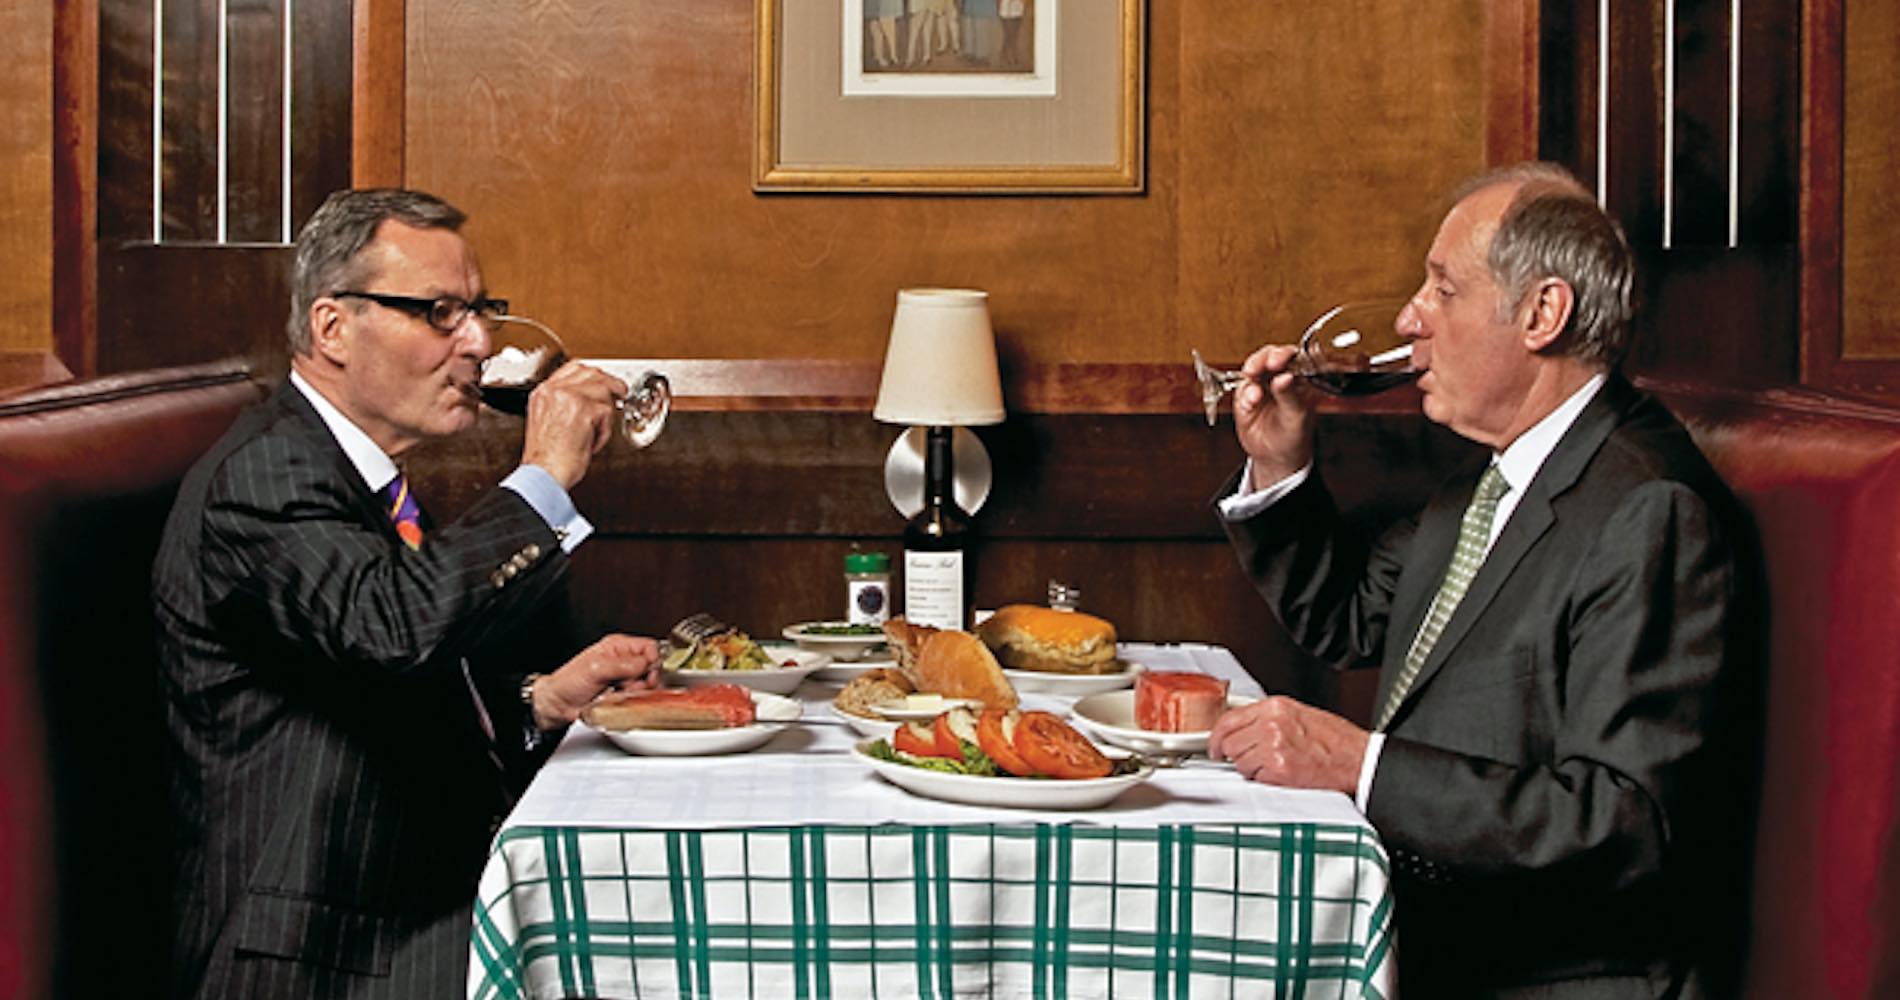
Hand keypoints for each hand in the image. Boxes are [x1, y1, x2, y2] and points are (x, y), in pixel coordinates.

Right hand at [521, 361, 628, 489]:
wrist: (543, 475)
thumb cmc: (546, 459)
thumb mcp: (547, 422)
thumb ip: (563, 405)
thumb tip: (590, 401)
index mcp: (543, 393)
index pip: (573, 368)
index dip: (593, 374)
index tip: (603, 382)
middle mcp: (554, 391)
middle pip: (592, 373)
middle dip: (610, 384)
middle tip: (620, 393)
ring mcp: (569, 398)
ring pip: (603, 391)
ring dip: (605, 414)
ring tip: (596, 433)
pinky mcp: (584, 411)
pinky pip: (607, 414)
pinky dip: (604, 431)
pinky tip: (593, 442)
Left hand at [529, 633, 662, 729]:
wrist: (558, 705)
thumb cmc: (568, 682)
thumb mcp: (595, 669)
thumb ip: (621, 665)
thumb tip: (644, 664)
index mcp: (618, 646)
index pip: (649, 647)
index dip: (651, 660)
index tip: (645, 673)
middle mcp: (623, 661)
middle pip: (652, 667)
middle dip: (643, 679)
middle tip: (627, 685)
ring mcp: (624, 678)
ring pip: (647, 685)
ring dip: (636, 691)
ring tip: (618, 692)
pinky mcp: (623, 694)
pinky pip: (638, 698)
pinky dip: (631, 701)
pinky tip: (617, 699)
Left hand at [1206, 695, 1368, 795]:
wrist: (1359, 759)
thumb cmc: (1336, 740)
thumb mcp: (1298, 714)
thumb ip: (1267, 718)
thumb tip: (1242, 728)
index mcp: (1275, 706)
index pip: (1228, 719)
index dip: (1217, 736)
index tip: (1214, 746)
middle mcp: (1271, 724)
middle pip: (1229, 743)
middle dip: (1237, 755)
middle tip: (1255, 759)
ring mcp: (1274, 747)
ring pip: (1239, 763)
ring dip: (1252, 769)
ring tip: (1276, 765)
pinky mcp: (1279, 770)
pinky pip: (1255, 779)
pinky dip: (1265, 781)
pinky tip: (1283, 774)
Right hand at [1233, 343, 1316, 487]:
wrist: (1276, 457)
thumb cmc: (1295, 435)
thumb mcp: (1296, 416)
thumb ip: (1289, 394)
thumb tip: (1284, 376)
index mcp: (1299, 378)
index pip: (1292, 356)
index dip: (1283, 354)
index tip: (1276, 361)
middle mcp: (1279, 377)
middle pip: (1268, 356)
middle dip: (1261, 360)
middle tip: (1256, 369)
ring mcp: (1261, 385)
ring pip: (1252, 369)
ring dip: (1250, 376)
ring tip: (1254, 396)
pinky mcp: (1245, 397)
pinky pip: (1241, 389)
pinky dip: (1244, 395)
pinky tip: (1250, 405)